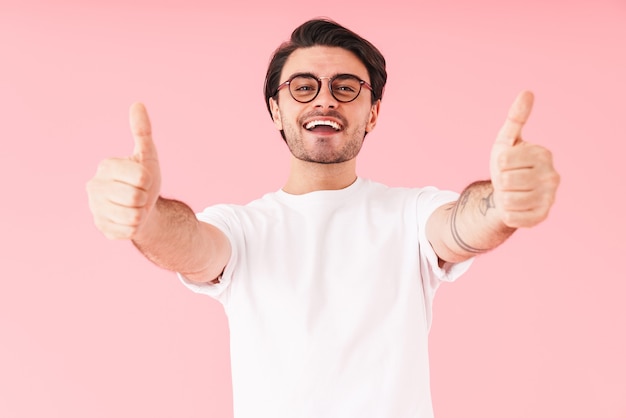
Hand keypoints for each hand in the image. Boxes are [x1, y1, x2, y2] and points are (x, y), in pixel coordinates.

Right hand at [86, 103, 161, 239]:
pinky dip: (135, 227)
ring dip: (141, 214)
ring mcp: (95, 208)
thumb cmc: (145, 180)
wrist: (143, 208)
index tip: (144, 180)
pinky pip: (128, 231)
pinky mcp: (102, 228)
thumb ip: (142, 131)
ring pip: (132, 216)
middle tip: (140, 195)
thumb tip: (137, 104)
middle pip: (135, 197)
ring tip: (135, 207)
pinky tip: (130, 219)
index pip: (141, 177)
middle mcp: (94, 186)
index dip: (149, 180)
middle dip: (145, 198)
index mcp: (106, 166)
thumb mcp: (148, 155)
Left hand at [490, 91, 559, 227]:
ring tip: (511, 193)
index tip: (506, 164)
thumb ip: (516, 118)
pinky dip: (505, 213)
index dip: (499, 163)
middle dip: (500, 182)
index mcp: (543, 154)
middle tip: (508, 181)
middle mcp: (552, 176)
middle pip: (505, 181)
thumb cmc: (507, 164)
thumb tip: (527, 92)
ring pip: (507, 200)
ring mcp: (550, 198)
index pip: (504, 160)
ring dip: (502, 198)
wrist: (508, 193)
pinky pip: (511, 217)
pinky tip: (514, 207)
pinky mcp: (542, 217)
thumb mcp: (506, 140)